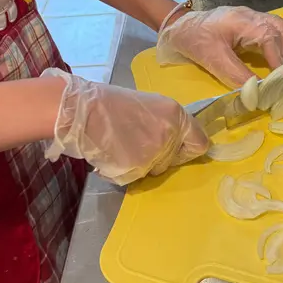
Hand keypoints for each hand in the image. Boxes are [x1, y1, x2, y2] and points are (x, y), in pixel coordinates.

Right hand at [42, 69, 208, 184]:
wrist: (83, 112)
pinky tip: (113, 154)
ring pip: (155, 171)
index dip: (189, 149)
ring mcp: (154, 154)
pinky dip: (125, 171)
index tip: (180, 151)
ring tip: (122, 146)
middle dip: (160, 157)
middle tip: (137, 143)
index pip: (200, 143)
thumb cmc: (111, 104)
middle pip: (174, 161)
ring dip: (142, 164)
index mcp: (176, 115)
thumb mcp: (149, 105)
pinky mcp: (137, 169)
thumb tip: (177, 140)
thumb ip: (166, 123)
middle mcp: (170, 135)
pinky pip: (136, 177)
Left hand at [157, 6, 282, 87]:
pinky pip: (275, 31)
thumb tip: (258, 94)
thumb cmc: (194, 40)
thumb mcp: (213, 60)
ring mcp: (253, 17)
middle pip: (281, 31)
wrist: (179, 26)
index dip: (280, 60)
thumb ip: (237, 76)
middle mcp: (252, 15)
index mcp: (241, 21)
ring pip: (281, 30)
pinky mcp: (252, 23)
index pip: (269, 38)